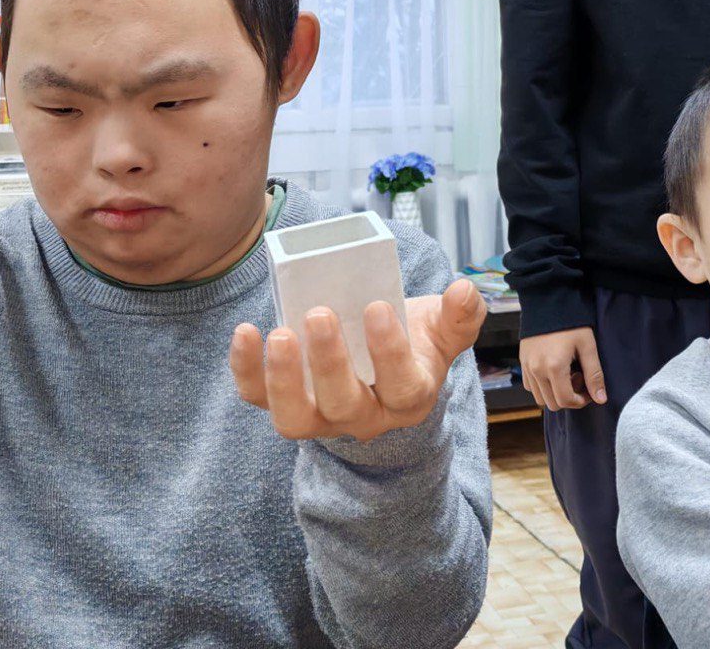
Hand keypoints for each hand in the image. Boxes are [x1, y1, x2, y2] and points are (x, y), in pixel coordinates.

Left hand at [229, 278, 486, 442]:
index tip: (376, 307)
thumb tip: (464, 289)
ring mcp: (321, 417)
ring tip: (279, 333)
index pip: (401, 386)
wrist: (384, 363)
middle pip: (344, 405)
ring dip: (283, 380)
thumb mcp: (445, 330)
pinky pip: (258, 398)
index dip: (389, 352)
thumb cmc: (416, 342)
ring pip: (296, 418)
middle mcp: (364, 416)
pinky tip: (245, 333)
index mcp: (409, 397)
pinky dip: (245, 371)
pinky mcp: (286, 403)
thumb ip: (461, 315)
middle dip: (329, 363)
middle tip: (319, 314)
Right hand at [519, 326, 605, 410]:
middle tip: (577, 378)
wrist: (548, 302)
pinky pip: (530, 386)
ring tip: (565, 374)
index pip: (566, 400)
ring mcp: (527, 367)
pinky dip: (542, 386)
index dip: (581, 401)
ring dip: (554, 393)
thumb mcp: (587, 346)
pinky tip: (552, 371)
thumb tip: (601, 399)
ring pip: (540, 398)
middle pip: (553, 404)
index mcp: (554, 367)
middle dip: (568, 397)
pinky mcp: (522, 362)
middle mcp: (537, 370)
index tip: (588, 390)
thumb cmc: (571, 323)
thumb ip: (594, 374)